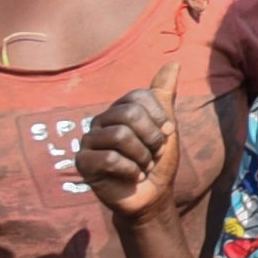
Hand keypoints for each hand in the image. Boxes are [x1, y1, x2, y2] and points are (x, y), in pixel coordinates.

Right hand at [69, 82, 194, 224]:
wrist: (153, 194)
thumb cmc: (158, 159)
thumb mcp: (166, 125)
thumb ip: (165, 95)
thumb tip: (173, 63)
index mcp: (120, 109)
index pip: (139, 97)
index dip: (159, 117)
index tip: (165, 134)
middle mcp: (101, 121)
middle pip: (129, 115)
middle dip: (151, 138)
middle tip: (154, 153)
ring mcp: (89, 141)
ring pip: (120, 136)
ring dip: (142, 156)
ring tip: (143, 165)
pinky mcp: (83, 162)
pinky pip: (110, 159)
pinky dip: (130, 169)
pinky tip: (133, 176)